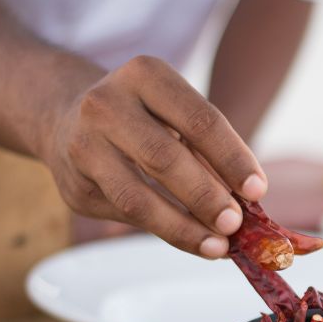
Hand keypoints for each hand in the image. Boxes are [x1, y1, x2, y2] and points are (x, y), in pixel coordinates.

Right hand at [42, 55, 267, 256]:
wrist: (64, 117)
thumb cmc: (144, 119)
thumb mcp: (175, 115)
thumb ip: (209, 153)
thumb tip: (248, 204)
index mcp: (145, 75)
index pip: (198, 119)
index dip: (232, 158)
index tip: (258, 190)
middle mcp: (106, 104)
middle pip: (165, 158)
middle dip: (206, 197)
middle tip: (236, 224)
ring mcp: (83, 146)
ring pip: (137, 197)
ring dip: (183, 227)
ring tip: (218, 246)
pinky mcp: (74, 187)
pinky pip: (125, 216)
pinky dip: (164, 231)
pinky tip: (193, 240)